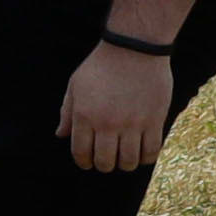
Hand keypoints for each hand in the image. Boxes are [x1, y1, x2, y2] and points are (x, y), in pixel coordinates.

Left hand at [61, 43, 180, 174]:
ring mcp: (132, 123)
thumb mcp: (75, 86)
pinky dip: (146, 158)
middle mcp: (107, 124)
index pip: (81, 153)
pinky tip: (142, 154)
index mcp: (84, 116)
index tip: (88, 162)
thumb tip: (61, 135)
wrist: (133, 50)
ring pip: (129, 161)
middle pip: (105, 162)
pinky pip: (151, 151)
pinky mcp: (154, 120)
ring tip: (124, 159)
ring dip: (125, 165)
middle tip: (106, 161)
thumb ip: (67, 112)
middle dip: (104, 166)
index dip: (83, 162)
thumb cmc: (101, 66)